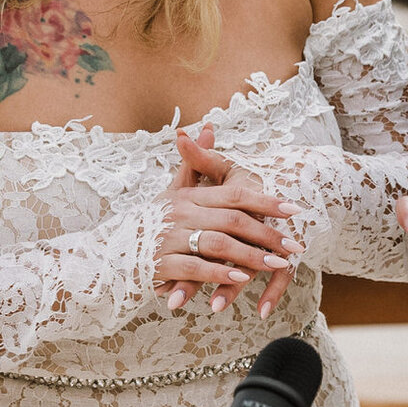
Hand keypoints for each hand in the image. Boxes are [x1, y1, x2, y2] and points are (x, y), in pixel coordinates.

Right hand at [155, 125, 299, 315]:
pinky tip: (241, 279)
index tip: (294, 211)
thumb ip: (194, 163)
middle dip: (267, 233)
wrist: (112, 254)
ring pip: (218, 244)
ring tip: (278, 265)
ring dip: (251, 256)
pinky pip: (196, 268)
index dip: (265, 201)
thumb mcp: (171, 191)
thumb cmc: (150, 223)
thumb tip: (208, 127)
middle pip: (232, 219)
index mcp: (187, 196)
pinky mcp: (162, 264)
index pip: (233, 194)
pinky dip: (220, 274)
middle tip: (295, 246)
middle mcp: (180, 213)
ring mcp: (170, 238)